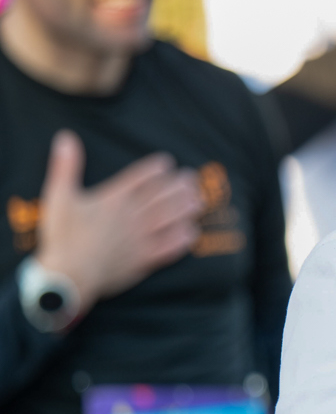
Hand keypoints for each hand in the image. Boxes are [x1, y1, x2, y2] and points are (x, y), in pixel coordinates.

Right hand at [36, 131, 203, 311]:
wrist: (68, 277)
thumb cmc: (62, 237)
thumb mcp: (58, 196)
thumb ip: (65, 166)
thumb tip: (66, 137)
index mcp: (113, 199)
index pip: (140, 178)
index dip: (156, 168)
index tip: (167, 163)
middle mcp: (131, 216)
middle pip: (161, 196)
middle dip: (179, 186)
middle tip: (192, 178)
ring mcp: (140, 239)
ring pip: (170, 219)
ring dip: (186, 209)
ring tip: (199, 200)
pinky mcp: (143, 260)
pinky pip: (169, 248)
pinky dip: (182, 241)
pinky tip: (192, 233)